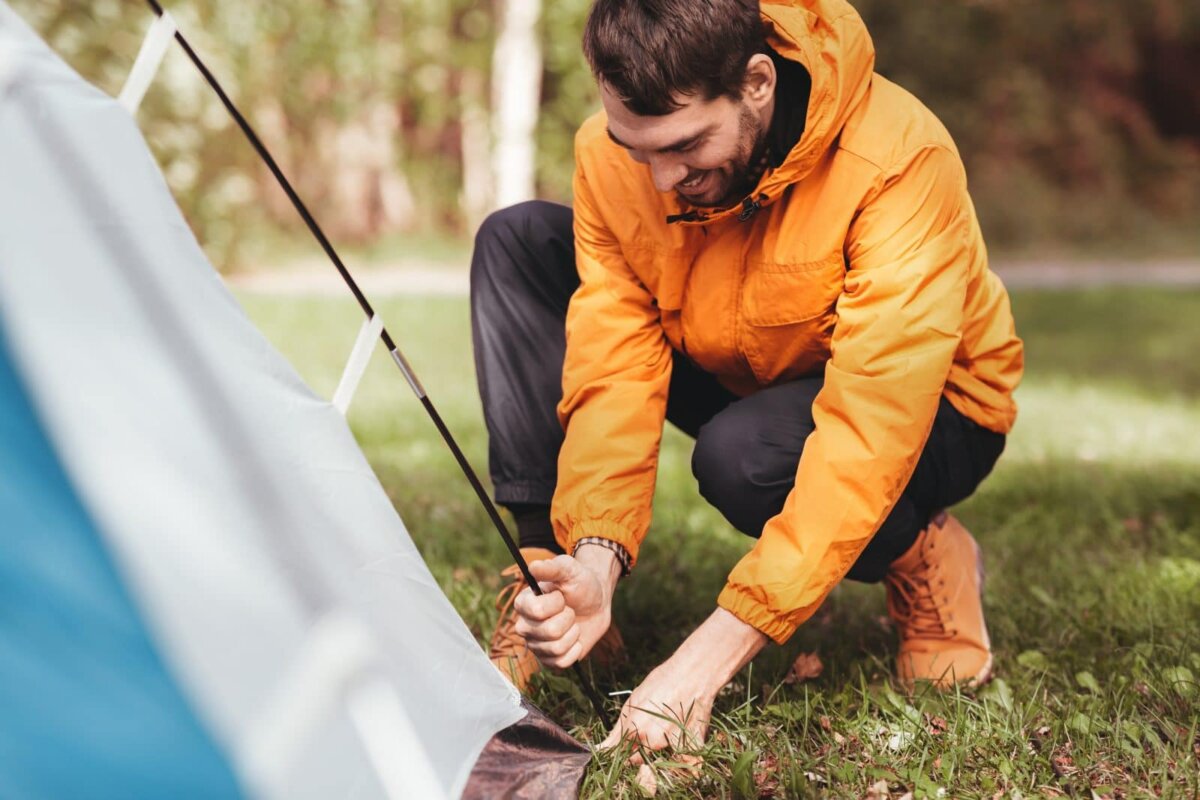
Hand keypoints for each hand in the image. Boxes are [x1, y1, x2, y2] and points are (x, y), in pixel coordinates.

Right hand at [513, 547, 620, 668]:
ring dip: (573, 633)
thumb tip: (533, 566)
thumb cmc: (580, 583)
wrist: (596, 602)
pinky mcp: (548, 660)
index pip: (537, 611)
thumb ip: (552, 568)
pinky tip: (574, 638)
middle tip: (569, 610)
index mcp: (523, 603)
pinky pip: (561, 662)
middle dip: (568, 619)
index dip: (556, 603)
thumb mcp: (569, 570)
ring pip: (557, 648)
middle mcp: (524, 626)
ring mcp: (536, 645)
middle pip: (549, 632)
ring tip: (572, 623)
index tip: (562, 596)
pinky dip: (575, 649)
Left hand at [601, 607, 767, 759]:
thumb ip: (619, 728)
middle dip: (638, 750)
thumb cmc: (663, 681)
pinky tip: (682, 728)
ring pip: (659, 756)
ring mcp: (674, 746)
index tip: (619, 748)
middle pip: (638, 759)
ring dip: (660, 747)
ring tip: (666, 723)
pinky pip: (683, 756)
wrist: (694, 673)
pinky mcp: (693, 747)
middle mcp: (654, 741)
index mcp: (636, 729)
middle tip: (646, 730)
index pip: (619, 753)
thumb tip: (603, 748)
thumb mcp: (634, 700)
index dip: (618, 752)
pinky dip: (682, 747)